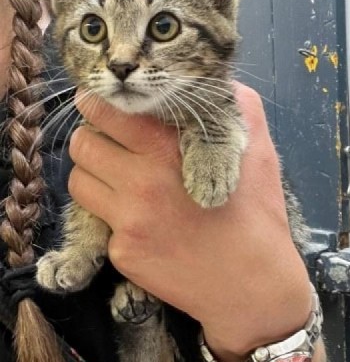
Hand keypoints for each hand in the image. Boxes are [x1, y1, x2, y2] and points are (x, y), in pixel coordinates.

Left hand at [69, 83, 315, 361]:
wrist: (252, 283)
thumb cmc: (257, 210)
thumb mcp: (256, 146)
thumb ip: (234, 103)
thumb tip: (214, 79)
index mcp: (166, 150)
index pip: (105, 113)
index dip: (98, 104)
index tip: (102, 104)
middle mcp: (138, 183)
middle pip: (81, 145)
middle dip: (92, 137)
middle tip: (112, 142)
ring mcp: (126, 222)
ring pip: (79, 181)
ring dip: (94, 173)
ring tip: (120, 177)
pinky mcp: (122, 254)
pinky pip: (97, 220)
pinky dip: (112, 212)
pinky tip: (141, 217)